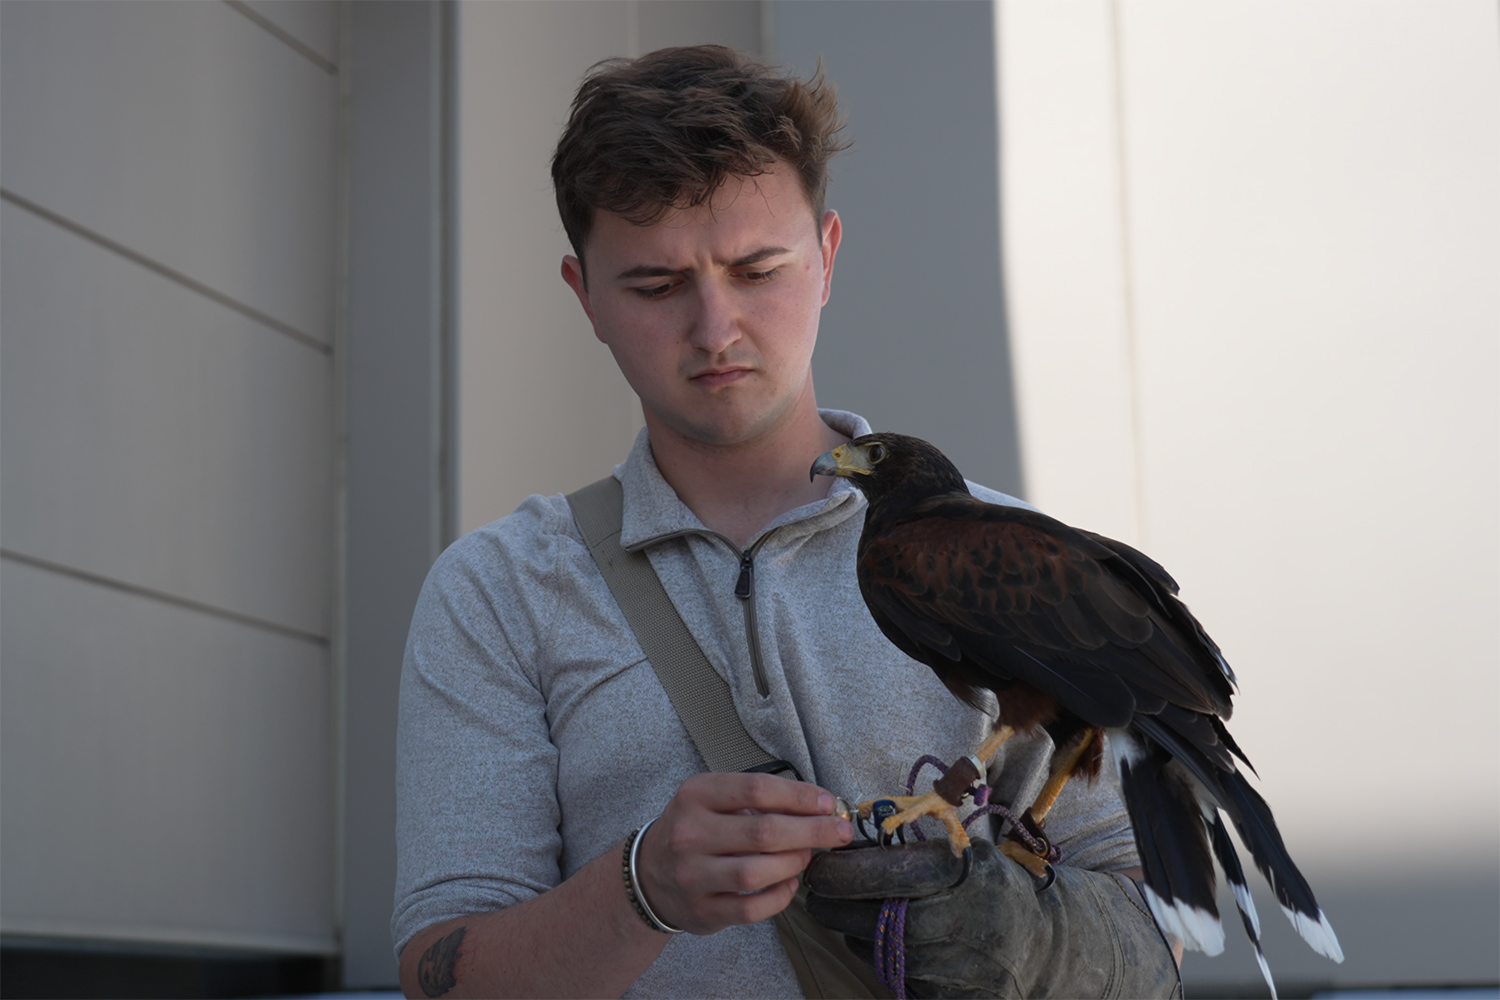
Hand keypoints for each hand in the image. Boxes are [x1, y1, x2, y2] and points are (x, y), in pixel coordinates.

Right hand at [635, 771, 854, 934]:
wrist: (648, 874)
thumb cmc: (694, 830)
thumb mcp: (712, 800)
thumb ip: (757, 801)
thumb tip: (816, 808)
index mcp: (696, 795)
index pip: (757, 789)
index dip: (799, 797)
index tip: (827, 803)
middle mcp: (690, 833)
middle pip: (763, 831)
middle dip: (811, 831)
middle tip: (838, 831)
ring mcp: (692, 875)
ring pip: (756, 872)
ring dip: (793, 863)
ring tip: (807, 856)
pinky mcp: (701, 910)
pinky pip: (751, 909)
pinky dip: (779, 898)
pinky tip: (790, 885)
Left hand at [805, 839, 1180, 998]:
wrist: (1042, 947)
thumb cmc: (994, 888)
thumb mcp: (966, 852)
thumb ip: (914, 846)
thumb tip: (847, 838)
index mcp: (947, 876)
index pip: (865, 873)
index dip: (833, 868)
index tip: (817, 861)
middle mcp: (939, 924)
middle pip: (853, 915)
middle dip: (830, 901)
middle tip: (820, 889)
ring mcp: (938, 967)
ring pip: (866, 946)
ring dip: (855, 928)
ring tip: (867, 910)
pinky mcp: (937, 997)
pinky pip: (888, 973)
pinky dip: (883, 955)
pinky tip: (896, 939)